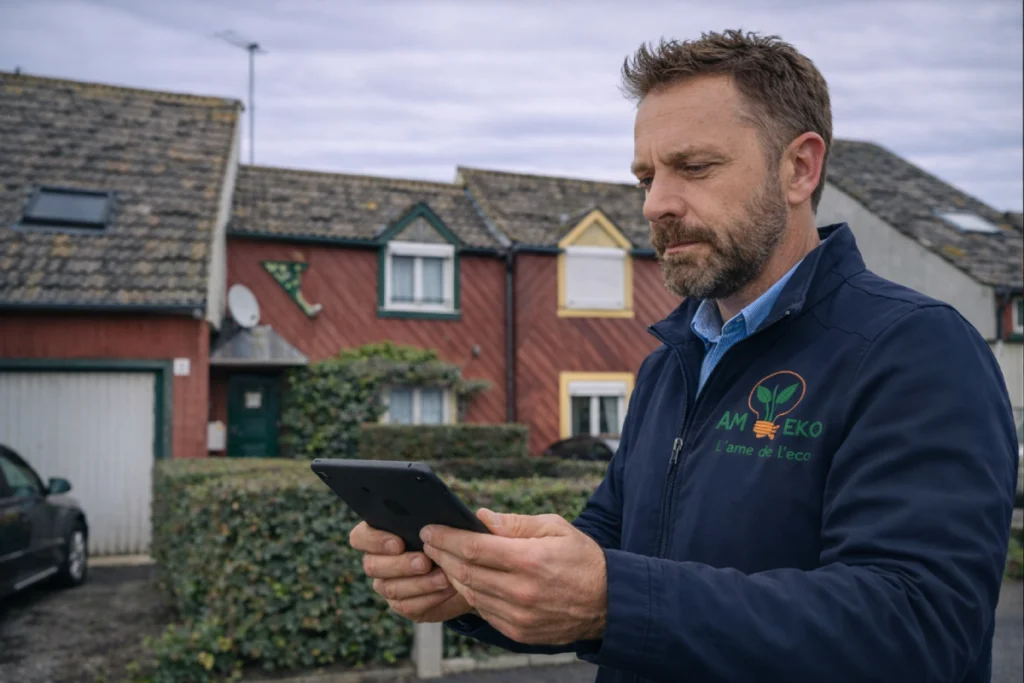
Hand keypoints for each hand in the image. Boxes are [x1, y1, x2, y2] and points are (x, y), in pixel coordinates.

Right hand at [349, 521, 472, 622]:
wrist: (464, 568)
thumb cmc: (448, 538)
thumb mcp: (442, 524)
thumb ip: (431, 518)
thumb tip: (432, 512)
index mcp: (379, 534)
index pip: (360, 537)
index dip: (374, 541)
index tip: (399, 543)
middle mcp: (377, 561)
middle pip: (373, 565)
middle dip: (401, 565)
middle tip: (425, 562)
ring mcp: (386, 585)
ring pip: (391, 588)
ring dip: (419, 583)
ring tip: (443, 578)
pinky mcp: (402, 605)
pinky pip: (407, 606)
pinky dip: (429, 598)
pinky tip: (446, 589)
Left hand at [421, 509, 606, 644]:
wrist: (609, 603)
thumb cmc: (582, 559)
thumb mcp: (554, 528)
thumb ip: (514, 523)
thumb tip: (479, 517)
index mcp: (530, 560)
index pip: (473, 548)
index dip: (446, 538)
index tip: (430, 529)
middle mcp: (521, 591)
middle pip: (465, 571)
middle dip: (441, 554)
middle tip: (428, 542)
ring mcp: (518, 616)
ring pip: (470, 593)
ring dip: (451, 574)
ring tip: (441, 558)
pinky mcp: (518, 632)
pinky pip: (483, 611)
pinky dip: (470, 594)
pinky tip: (465, 579)